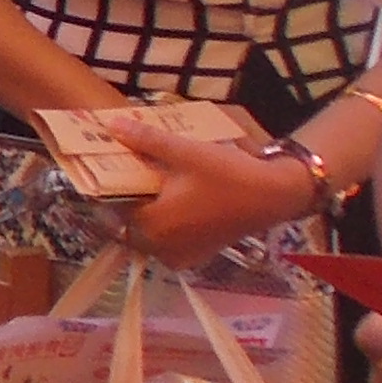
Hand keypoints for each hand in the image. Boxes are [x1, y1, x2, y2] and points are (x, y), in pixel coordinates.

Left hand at [94, 107, 322, 271]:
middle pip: (128, 225)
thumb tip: (112, 124)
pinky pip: (167, 244)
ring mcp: (178, 256)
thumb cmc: (227, 175)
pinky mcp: (195, 257)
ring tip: (151, 190)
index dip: (109, 189)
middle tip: (131, 179)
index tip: (110, 171)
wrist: (273, 197)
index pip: (113, 208)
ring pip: (147, 237)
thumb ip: (146, 140)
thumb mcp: (185, 152)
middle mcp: (160, 247)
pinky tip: (173, 207)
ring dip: (145, 216)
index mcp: (151, 224)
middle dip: (126, 204)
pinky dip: (165, 229)